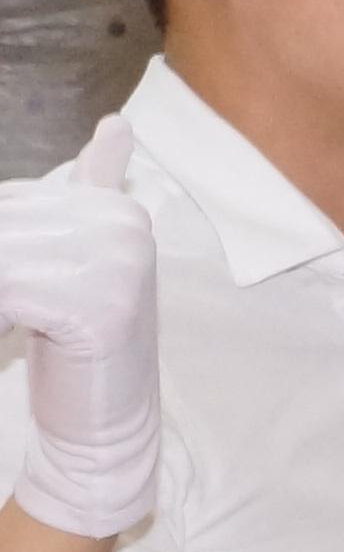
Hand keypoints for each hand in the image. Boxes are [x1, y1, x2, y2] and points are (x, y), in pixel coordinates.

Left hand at [0, 153, 162, 540]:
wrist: (106, 427)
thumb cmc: (73, 344)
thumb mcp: (69, 261)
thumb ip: (91, 190)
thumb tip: (116, 124)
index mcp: (114, 207)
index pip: (8, 202)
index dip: (3, 244)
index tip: (14, 290)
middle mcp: (124, 224)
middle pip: (2, 227)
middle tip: (13, 307)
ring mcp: (118, 263)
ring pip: (0, 257)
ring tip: (15, 321)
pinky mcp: (100, 305)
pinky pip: (7, 293)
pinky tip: (16, 336)